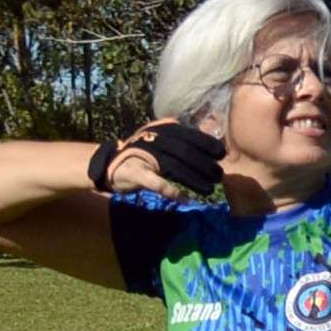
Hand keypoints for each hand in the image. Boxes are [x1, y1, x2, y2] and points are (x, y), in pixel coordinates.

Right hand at [91, 118, 226, 197]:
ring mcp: (144, 157)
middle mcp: (154, 141)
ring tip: (208, 189)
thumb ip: (180, 138)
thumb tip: (208, 136)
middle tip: (218, 176)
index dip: (207, 145)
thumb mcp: (160, 140)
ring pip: (175, 168)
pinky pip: (156, 183)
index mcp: (162, 131)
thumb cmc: (142, 154)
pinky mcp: (136, 174)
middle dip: (205, 165)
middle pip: (186, 153)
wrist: (108, 164)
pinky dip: (172, 191)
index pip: (189, 135)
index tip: (221, 155)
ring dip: (194, 180)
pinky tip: (185, 199)